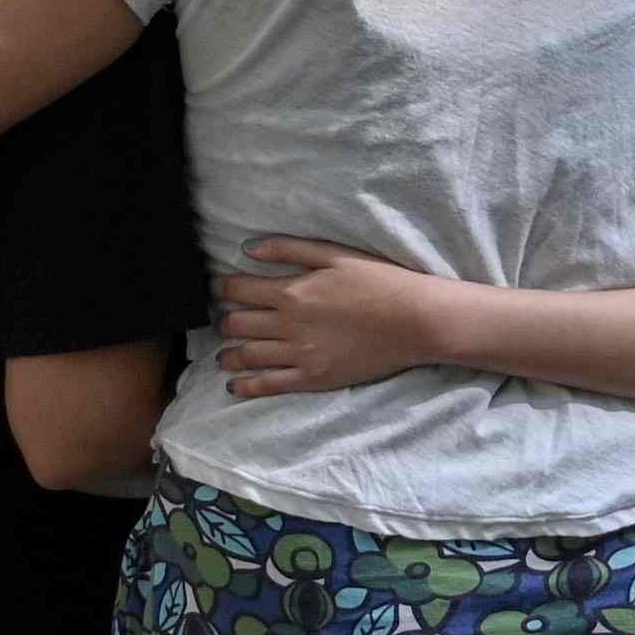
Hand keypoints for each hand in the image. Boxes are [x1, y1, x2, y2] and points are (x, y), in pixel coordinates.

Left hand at [214, 239, 449, 397]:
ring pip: (247, 356)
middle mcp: (289, 324)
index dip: (222, 289)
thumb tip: (247, 248)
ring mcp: (300, 354)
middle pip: (238, 324)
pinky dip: (246, 386)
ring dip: (228, 355)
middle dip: (224, 322)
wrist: (415, 320)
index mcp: (292, 291)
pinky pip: (269, 385)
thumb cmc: (379, 281)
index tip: (219, 290)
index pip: (239, 289)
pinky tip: (234, 386)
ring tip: (224, 356)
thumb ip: (288, 249)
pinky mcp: (313, 378)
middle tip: (224, 322)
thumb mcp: (334, 254)